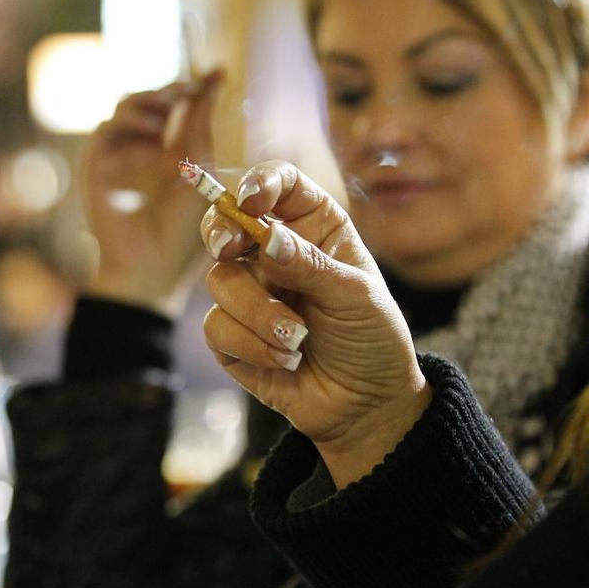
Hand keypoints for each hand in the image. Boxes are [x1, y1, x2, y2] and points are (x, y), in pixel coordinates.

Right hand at [84, 69, 223, 316]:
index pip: (175, 102)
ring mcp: (117, 154)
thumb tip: (216, 73)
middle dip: (168, 89)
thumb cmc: (180, 225)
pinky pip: (106, 130)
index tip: (215, 73)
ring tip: (169, 113)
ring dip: (148, 102)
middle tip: (187, 90)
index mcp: (167, 145)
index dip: (193, 85)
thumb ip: (201, 120)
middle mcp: (139, 146)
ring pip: (125, 106)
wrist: (152, 265)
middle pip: (148, 98)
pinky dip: (131, 127)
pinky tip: (154, 138)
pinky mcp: (98, 165)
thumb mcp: (199, 163)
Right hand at [199, 160, 430, 487]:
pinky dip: (251, 345)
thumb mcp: (355, 297)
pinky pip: (217, 326)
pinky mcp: (231, 335)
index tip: (252, 200)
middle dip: (222, 232)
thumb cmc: (371, 339)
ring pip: (219, 280)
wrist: (366, 404)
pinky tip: (285, 361)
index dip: (258, 183)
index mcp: (311, 227)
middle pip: (225, 221)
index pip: (277, 185)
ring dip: (258, 313)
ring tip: (298, 340)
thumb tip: (268, 240)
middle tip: (230, 248)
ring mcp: (249, 292)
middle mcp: (273, 253)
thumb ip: (310, 266)